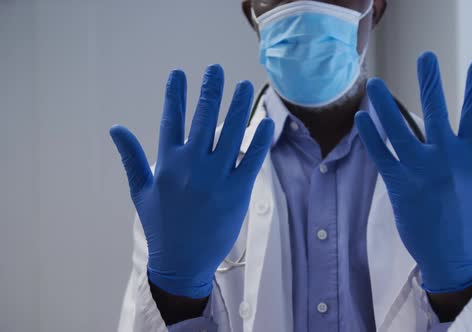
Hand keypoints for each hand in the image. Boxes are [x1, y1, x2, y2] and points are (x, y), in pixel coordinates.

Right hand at [110, 65, 273, 298]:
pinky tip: (265, 121)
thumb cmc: (160, 225)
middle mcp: (192, 165)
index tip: (179, 73)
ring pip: (230, 132)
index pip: (172, 118)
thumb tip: (116, 127)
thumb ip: (131, 157)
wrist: (182, 262)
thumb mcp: (140, 191)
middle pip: (204, 118)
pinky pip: (252, 159)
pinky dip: (259, 140)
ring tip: (241, 85)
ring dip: (236, 105)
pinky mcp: (238, 192)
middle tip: (216, 70)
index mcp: (167, 163)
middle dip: (210, 90)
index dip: (176, 94)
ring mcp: (217, 178)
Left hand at [355, 52, 471, 292]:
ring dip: (385, 105)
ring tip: (374, 84)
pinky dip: (370, 136)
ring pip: (399, 130)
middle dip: (431, 82)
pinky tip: (362, 118)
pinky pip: (381, 154)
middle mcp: (445, 159)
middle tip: (425, 57)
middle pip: (436, 112)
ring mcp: (420, 171)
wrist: (454, 259)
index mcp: (471, 157)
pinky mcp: (398, 185)